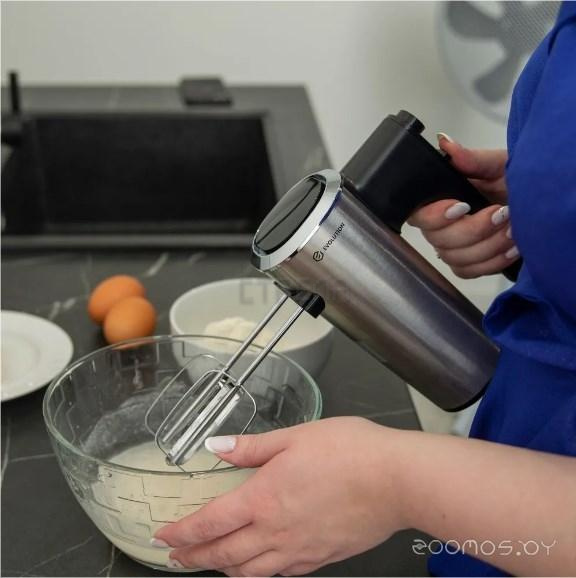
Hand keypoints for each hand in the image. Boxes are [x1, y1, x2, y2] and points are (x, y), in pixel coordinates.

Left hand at [154, 417, 406, 575]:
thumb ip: (251, 446)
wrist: (394, 479)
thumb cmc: (348, 451)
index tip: (162, 536)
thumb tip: (215, 447)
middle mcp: (275, 531)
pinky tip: (259, 566)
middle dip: (193, 556)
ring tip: (210, 562)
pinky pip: (281, 574)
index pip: (209, 522)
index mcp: (263, 497)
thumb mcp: (294, 436)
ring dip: (223, 567)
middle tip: (175, 556)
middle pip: (223, 553)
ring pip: (249, 571)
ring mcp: (298, 550)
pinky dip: (259, 573)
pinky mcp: (321, 558)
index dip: (181, 532)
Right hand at [408, 134, 518, 277]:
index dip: (435, 216)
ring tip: (514, 229)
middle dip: (474, 229)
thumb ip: (470, 159)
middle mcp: (439, 226)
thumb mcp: (496, 164)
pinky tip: (512, 247)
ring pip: (456, 258)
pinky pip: (469, 272)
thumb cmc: (513, 181)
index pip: (418, 215)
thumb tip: (445, 143)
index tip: (463, 206)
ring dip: (489, 245)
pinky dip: (492, 261)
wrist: (533, 202)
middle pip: (438, 240)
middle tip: (503, 214)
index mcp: (439, 199)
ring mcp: (451, 248)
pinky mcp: (466, 265)